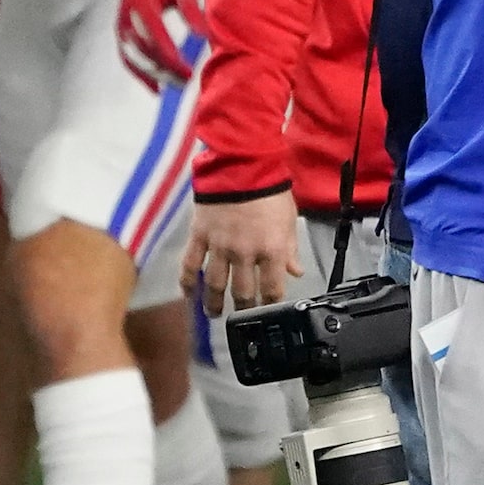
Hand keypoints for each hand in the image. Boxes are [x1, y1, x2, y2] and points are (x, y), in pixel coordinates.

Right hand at [116, 0, 202, 91]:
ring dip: (153, 75)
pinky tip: (158, 88)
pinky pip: (129, 59)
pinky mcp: (121, 36)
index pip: (153, 33)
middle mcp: (125, 18)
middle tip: (188, 80)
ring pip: (133, 58)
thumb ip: (192, 11)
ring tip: (177, 87)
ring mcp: (120, 29)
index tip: (185, 67)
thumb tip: (204, 36)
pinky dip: (141, 75)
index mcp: (140, 2)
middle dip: (163, 68)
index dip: (168, 52)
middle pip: (142, 49)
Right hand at [183, 192, 303, 315]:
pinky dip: (187, 283)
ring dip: (214, 303)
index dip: (270, 303)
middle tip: (242, 317)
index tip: (269, 311)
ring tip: (214, 314)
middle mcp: (245, 253)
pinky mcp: (200, 237)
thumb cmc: (270, 191)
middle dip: (244, 309)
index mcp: (272, 249)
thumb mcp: (289, 220)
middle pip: (243, 291)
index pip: (272, 287)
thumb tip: (296, 271)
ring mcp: (220, 246)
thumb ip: (290, 250)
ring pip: (215, 284)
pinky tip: (188, 295)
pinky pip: (190, 266)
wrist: (243, 167)